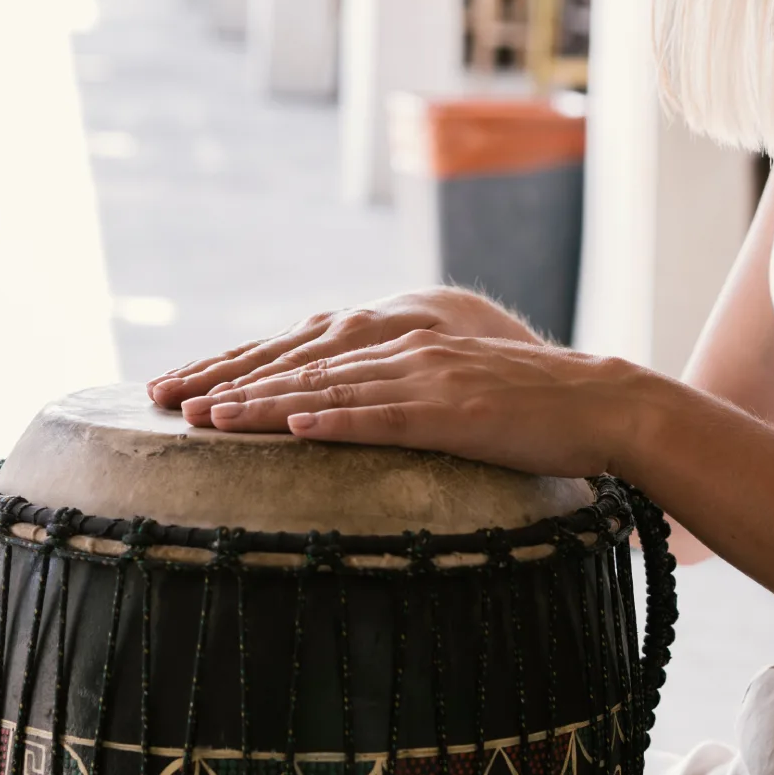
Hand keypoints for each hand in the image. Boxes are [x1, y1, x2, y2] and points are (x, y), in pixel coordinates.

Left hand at [189, 329, 652, 479]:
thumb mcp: (458, 391)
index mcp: (404, 347)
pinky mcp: (455, 412)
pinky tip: (295, 427)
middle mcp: (407, 352)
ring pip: (331, 390)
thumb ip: (408, 396)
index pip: (311, 359)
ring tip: (210, 417)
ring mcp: (430, 379)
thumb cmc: (531, 410)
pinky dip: (337, 421)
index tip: (196, 387)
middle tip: (173, 400)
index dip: (248, 371)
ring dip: (264, 404)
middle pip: (304, 367)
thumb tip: (357, 417)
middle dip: (234, 384)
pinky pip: (385, 418)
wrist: (600, 403)